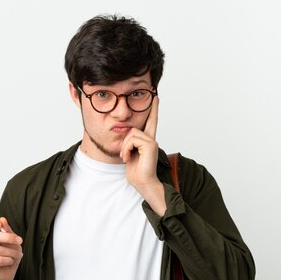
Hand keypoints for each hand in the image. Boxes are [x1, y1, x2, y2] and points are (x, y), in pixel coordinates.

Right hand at [0, 216, 22, 279]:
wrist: (8, 272)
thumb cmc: (9, 254)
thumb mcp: (12, 240)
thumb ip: (7, 230)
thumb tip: (2, 219)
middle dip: (8, 238)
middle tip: (19, 241)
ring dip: (12, 252)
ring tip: (17, 254)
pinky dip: (9, 260)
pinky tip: (10, 261)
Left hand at [120, 97, 166, 215]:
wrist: (142, 183)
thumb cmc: (136, 172)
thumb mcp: (129, 153)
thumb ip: (130, 142)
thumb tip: (126, 134)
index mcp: (147, 140)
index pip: (150, 121)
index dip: (153, 109)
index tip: (155, 96)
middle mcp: (152, 139)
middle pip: (133, 128)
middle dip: (126, 144)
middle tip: (126, 157)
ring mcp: (152, 141)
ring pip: (131, 133)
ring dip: (125, 147)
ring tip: (127, 158)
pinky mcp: (151, 144)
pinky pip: (132, 139)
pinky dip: (127, 149)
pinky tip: (129, 158)